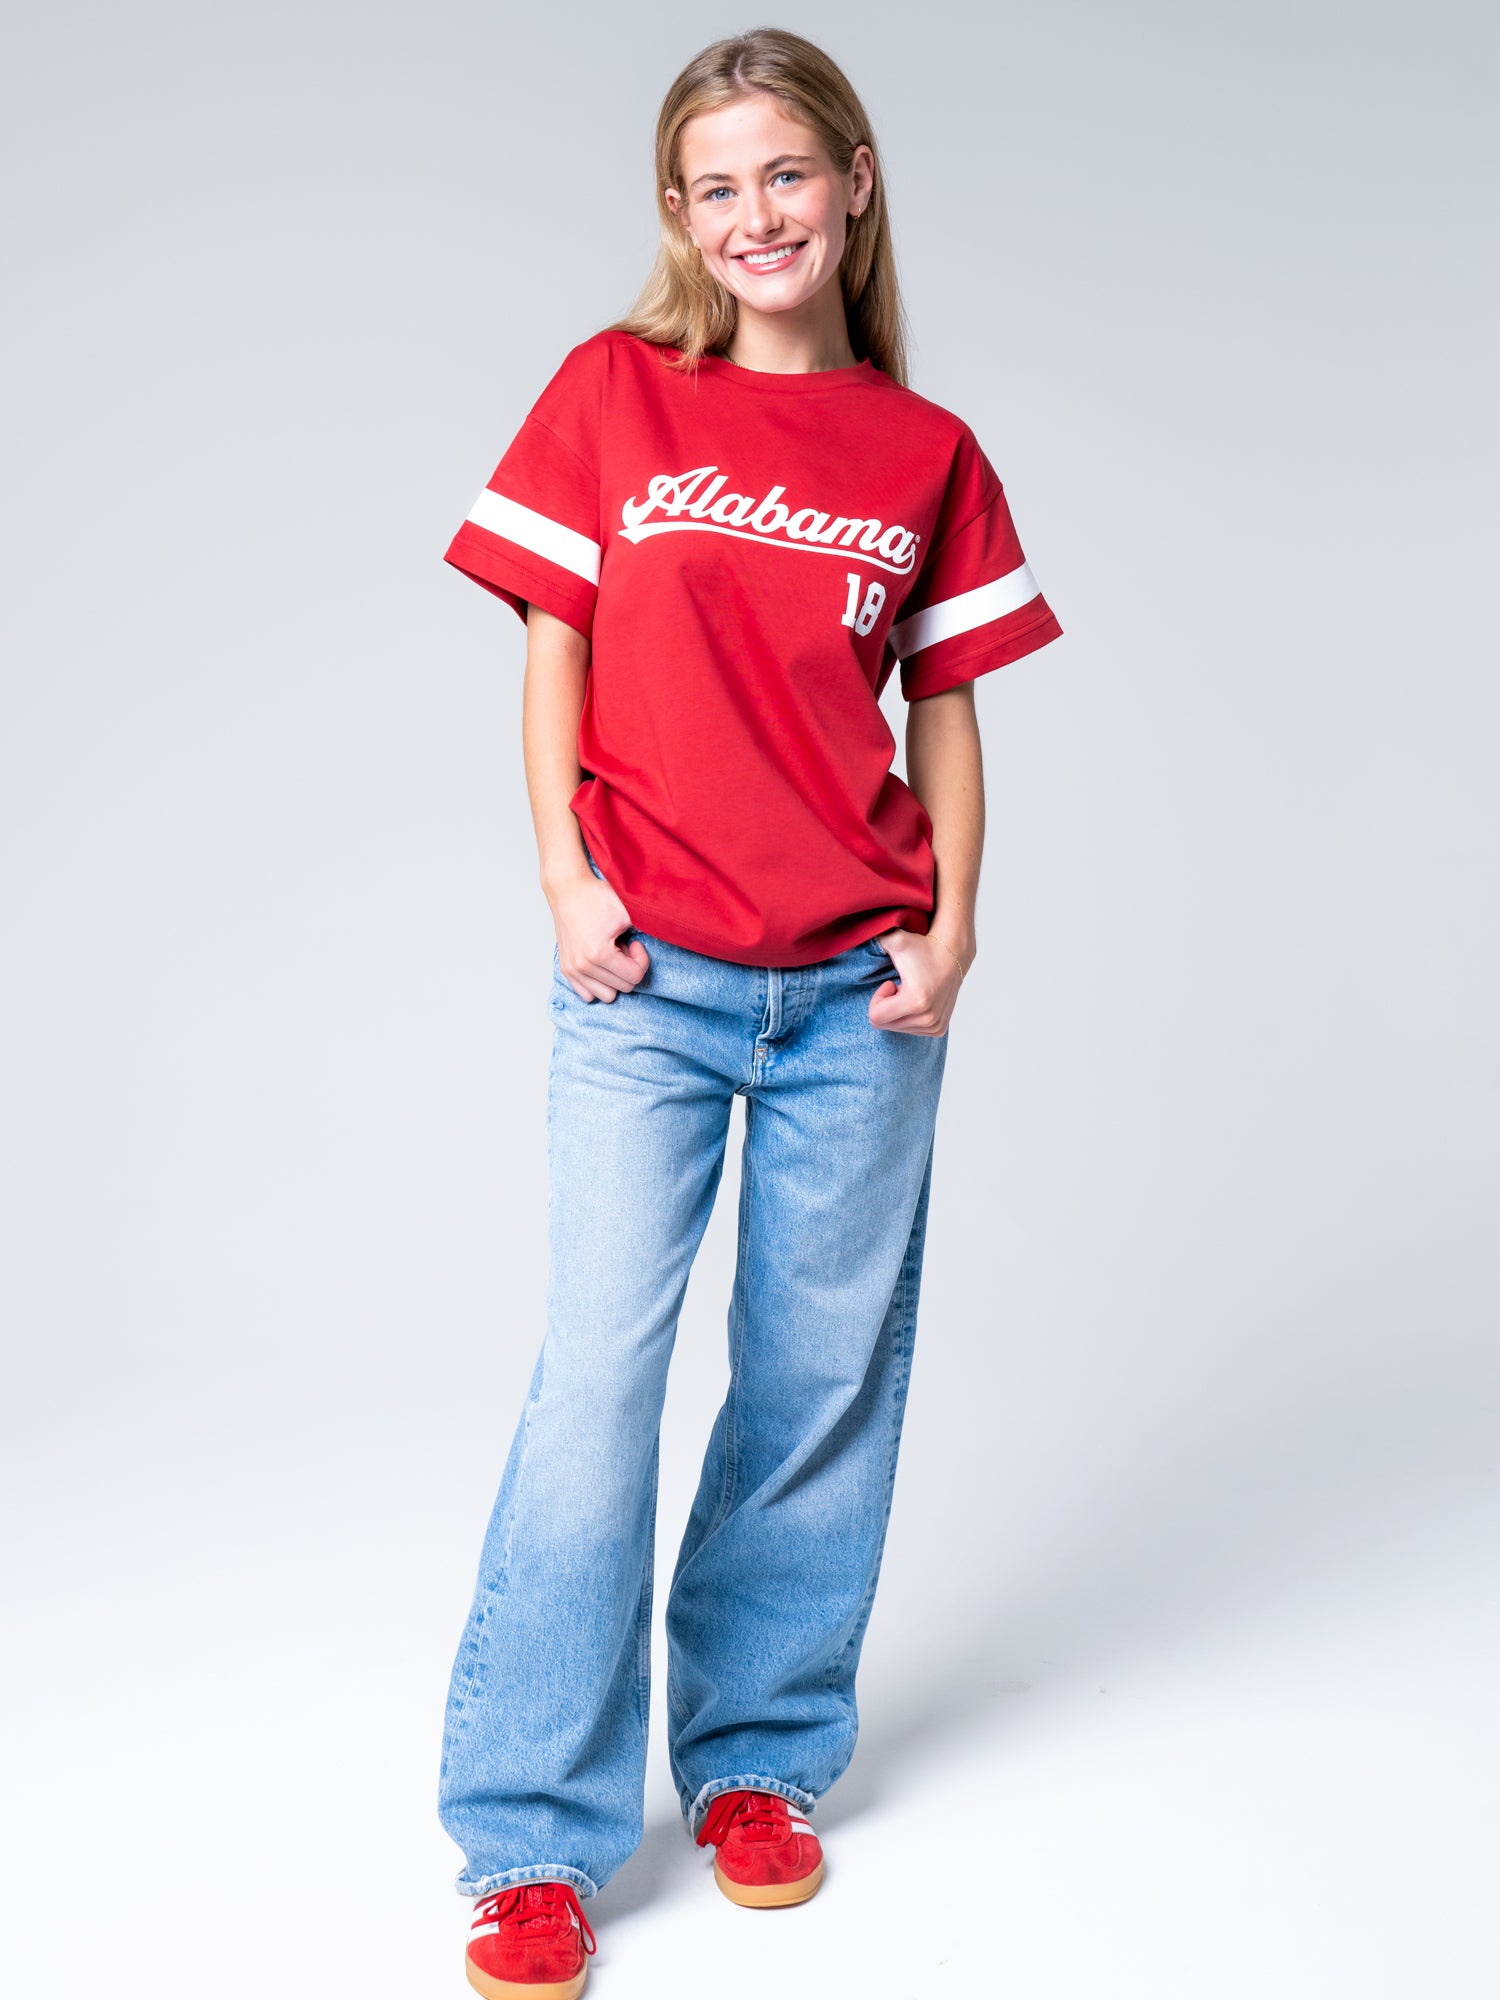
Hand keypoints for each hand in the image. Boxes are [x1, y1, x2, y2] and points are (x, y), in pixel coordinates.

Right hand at [552, 873, 649, 1001]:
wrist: (568, 890)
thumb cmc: (597, 898)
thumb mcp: (628, 912)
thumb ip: (646, 932)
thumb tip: (667, 941)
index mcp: (599, 954)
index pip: (634, 977)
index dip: (641, 960)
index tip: (635, 943)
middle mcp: (583, 966)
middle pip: (623, 988)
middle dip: (629, 968)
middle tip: (624, 947)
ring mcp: (572, 969)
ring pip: (607, 995)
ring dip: (615, 979)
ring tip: (612, 956)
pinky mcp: (566, 969)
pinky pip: (588, 995)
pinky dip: (599, 984)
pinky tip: (601, 965)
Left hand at [868, 928, 969, 1035]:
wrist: (953, 953)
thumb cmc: (922, 948)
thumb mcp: (896, 940)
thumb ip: (874, 935)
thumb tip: (855, 929)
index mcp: (916, 1001)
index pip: (875, 1017)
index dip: (878, 998)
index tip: (891, 982)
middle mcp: (928, 1017)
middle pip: (886, 1025)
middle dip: (887, 1005)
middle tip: (900, 986)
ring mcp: (935, 1025)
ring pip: (897, 1028)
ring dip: (898, 1010)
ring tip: (912, 991)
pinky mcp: (939, 1029)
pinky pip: (911, 1031)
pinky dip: (910, 1016)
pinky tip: (919, 999)